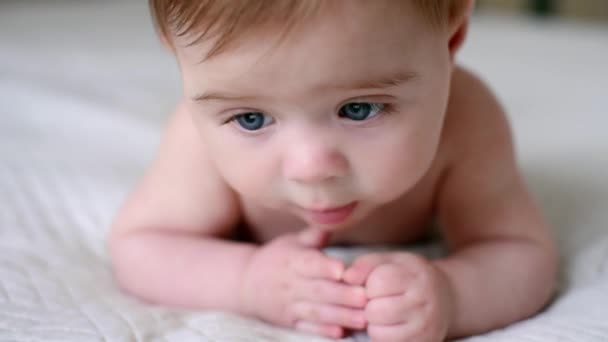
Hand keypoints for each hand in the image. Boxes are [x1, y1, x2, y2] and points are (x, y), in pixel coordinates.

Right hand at [240, 229, 367, 338]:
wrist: (246, 283)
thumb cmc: (277, 258)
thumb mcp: (291, 242)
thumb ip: (313, 235)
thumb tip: (331, 221)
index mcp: (293, 261)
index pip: (309, 264)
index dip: (324, 267)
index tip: (342, 270)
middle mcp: (291, 284)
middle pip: (318, 291)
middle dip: (342, 295)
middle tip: (364, 297)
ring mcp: (290, 305)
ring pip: (316, 312)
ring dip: (340, 317)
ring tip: (363, 319)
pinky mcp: (290, 322)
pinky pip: (307, 328)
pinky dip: (322, 332)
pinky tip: (340, 334)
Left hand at [343, 253, 453, 341]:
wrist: (445, 298)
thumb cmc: (409, 276)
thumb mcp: (391, 261)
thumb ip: (365, 265)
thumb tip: (345, 278)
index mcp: (416, 276)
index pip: (378, 282)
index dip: (368, 284)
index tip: (374, 285)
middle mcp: (423, 303)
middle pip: (375, 311)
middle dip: (368, 306)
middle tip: (375, 302)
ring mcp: (424, 328)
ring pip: (378, 333)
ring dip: (373, 325)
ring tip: (382, 314)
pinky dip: (382, 338)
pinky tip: (389, 326)